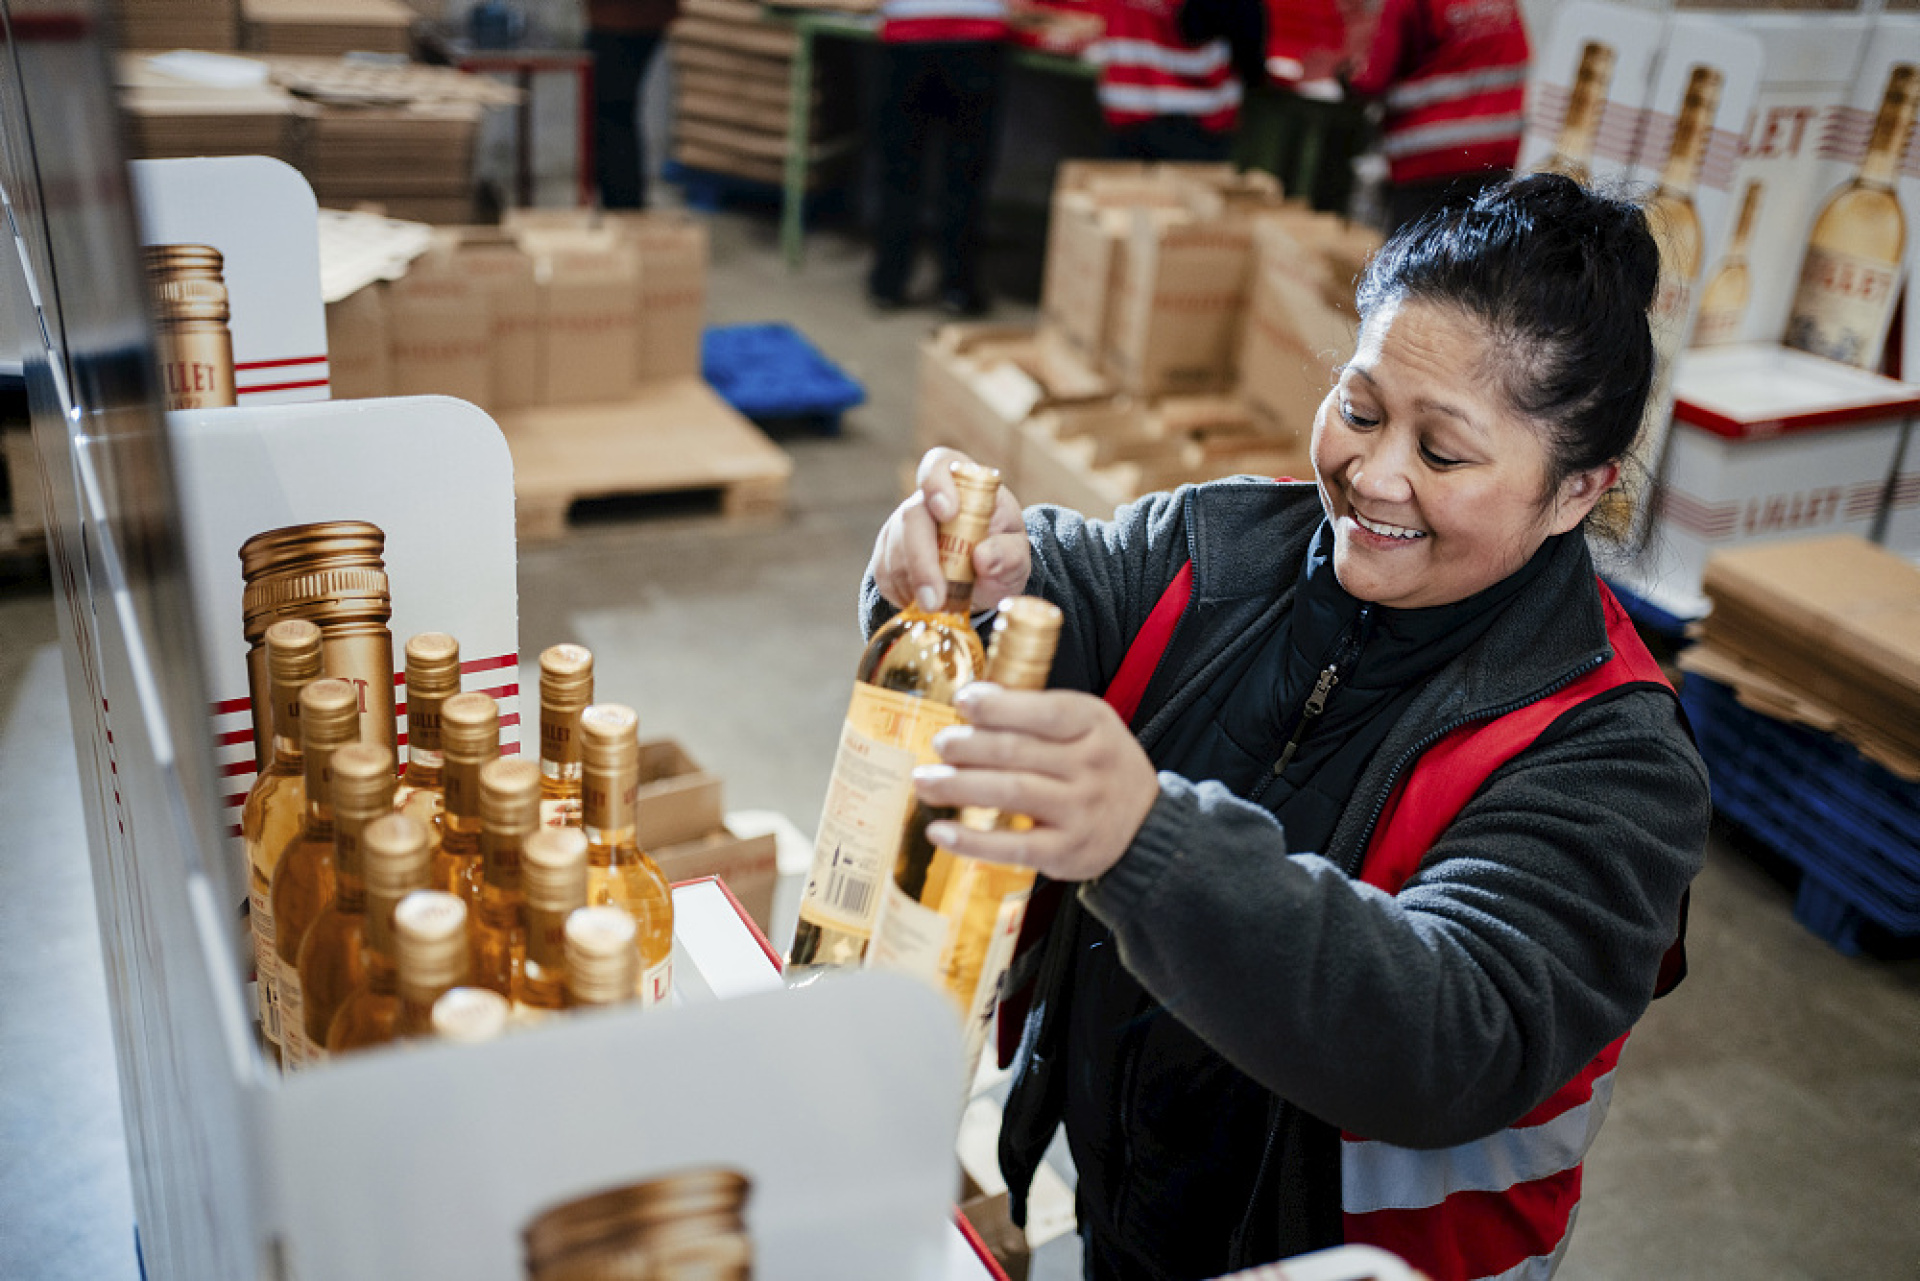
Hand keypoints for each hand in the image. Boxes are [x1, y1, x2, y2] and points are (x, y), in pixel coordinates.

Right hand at [869, 448, 1030, 613]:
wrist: (982, 578)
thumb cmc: (1001, 554)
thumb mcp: (1017, 556)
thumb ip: (1008, 554)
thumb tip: (984, 557)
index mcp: (962, 483)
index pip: (939, 463)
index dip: (938, 484)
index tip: (948, 512)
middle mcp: (926, 499)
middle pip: (912, 516)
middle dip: (922, 561)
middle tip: (936, 600)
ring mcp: (901, 525)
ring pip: (895, 551)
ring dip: (916, 585)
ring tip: (941, 607)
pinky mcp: (886, 553)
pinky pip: (885, 574)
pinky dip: (905, 595)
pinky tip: (927, 603)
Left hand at [913, 684, 1159, 881]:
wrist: (1147, 827)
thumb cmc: (1102, 767)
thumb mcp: (1088, 727)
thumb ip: (1038, 714)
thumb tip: (973, 702)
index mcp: (1094, 724)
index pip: (1044, 710)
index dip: (998, 706)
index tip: (961, 702)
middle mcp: (1090, 765)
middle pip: (1017, 751)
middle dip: (968, 747)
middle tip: (938, 745)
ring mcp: (1080, 810)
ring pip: (1010, 792)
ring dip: (959, 787)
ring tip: (924, 782)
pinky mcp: (1066, 852)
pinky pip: (1012, 845)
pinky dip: (971, 840)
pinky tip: (939, 832)